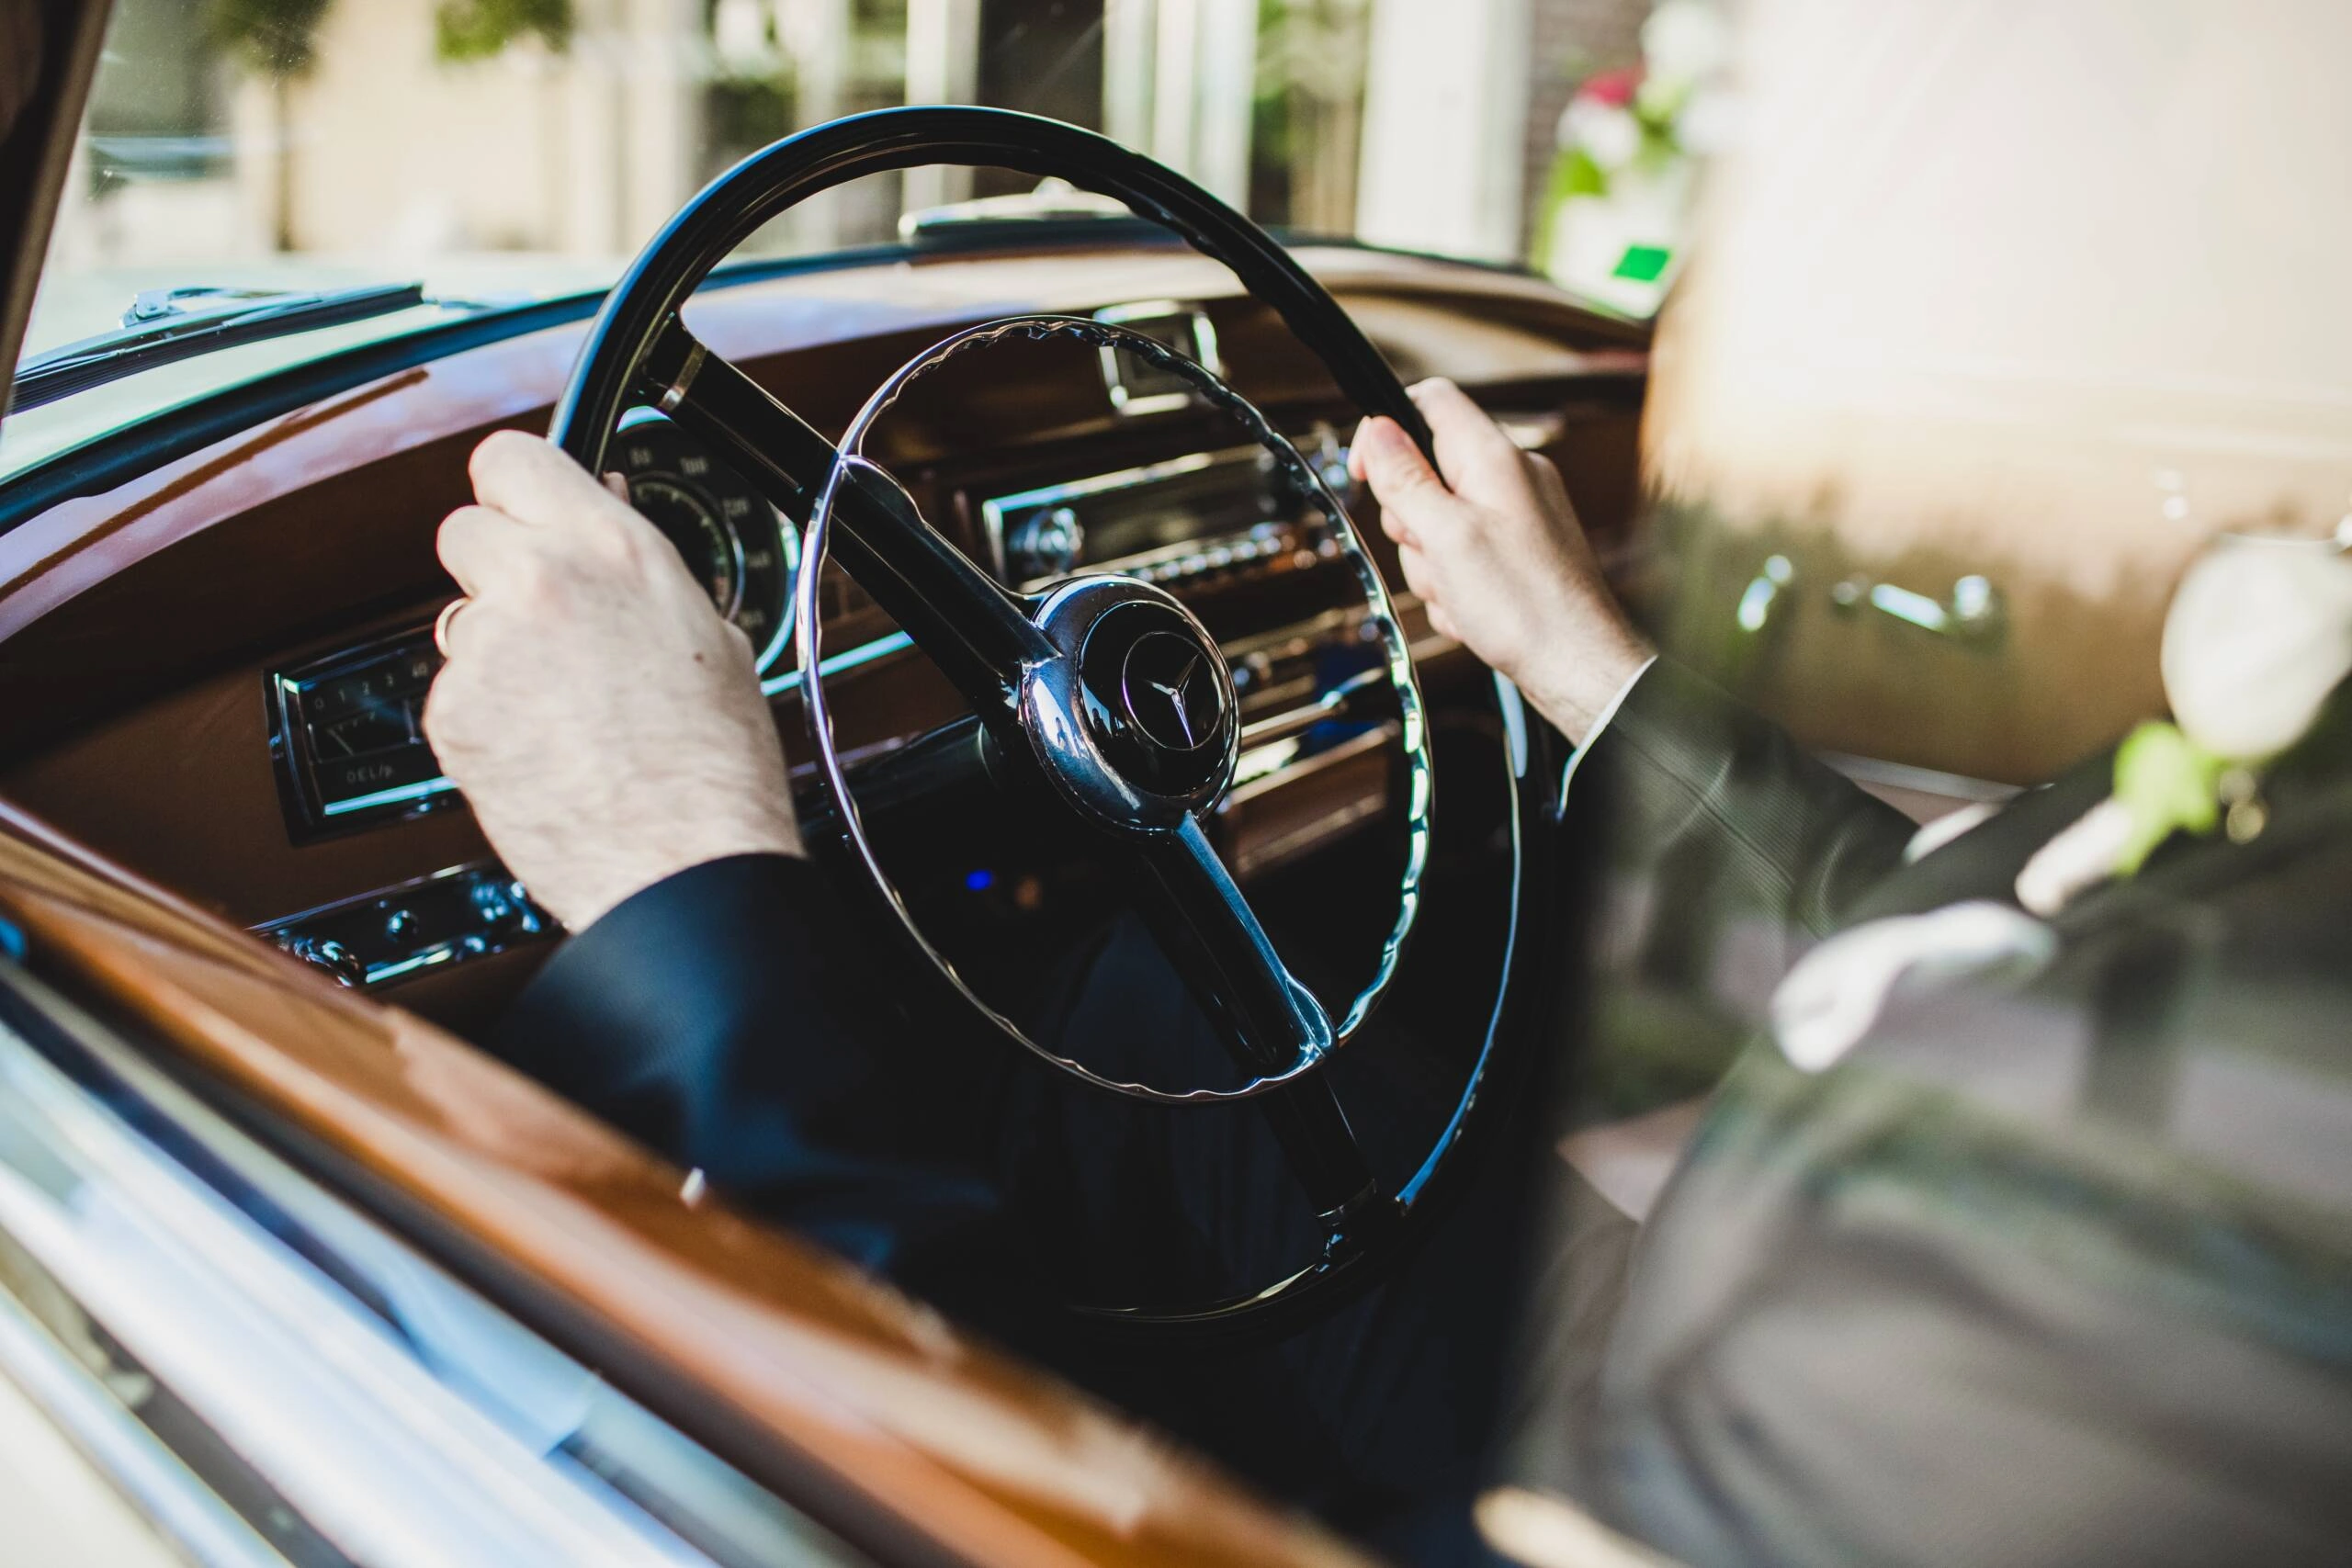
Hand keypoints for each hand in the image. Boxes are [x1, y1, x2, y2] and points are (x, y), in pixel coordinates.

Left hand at [424, 431, 802, 930]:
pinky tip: (548, 748)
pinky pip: (455, 693)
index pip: (511, 457)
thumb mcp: (708, 635)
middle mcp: (541, 585)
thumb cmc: (716, 769)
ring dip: (498, 649)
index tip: (522, 511)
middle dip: (498, 567)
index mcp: (613, 551)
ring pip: (460, 619)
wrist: (686, 867)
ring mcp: (487, 651)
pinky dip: (489, 717)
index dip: (515, 488)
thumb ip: (637, 569)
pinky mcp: (453, 715)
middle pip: (464, 530)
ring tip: (567, 707)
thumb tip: (603, 527)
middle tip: (547, 620)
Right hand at [1350, 379, 1652, 743]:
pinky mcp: (1519, 553)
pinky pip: (1463, 557)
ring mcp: (1517, 516)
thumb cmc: (1525, 607)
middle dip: (1410, 523)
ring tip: (1459, 594)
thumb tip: (1376, 429)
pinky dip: (1456, 587)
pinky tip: (1474, 613)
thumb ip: (1405, 479)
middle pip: (1426, 472)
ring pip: (1438, 524)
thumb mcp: (1445, 536)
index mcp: (1494, 458)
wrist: (1578, 668)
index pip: (1430, 401)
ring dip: (1432, 566)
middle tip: (1430, 555)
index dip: (1386, 429)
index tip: (1366, 472)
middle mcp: (1511, 477)